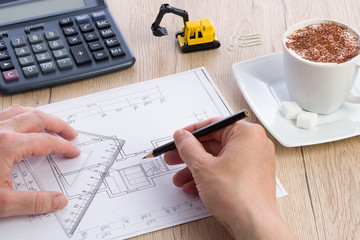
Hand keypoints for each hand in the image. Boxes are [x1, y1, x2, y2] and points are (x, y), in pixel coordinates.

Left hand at [0, 105, 79, 216]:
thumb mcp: (1, 203)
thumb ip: (34, 202)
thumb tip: (57, 201)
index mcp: (8, 145)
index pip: (47, 141)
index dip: (64, 146)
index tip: (72, 151)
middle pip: (38, 118)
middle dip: (59, 124)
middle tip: (71, 132)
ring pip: (21, 110)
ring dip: (40, 115)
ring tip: (50, 122)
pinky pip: (5, 112)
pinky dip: (20, 113)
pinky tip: (20, 121)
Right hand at [164, 118, 295, 238]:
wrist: (254, 224)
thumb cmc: (238, 196)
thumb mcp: (203, 167)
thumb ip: (188, 147)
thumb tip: (182, 136)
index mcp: (247, 133)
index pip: (213, 125)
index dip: (191, 133)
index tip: (179, 138)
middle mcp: (254, 144)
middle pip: (215, 143)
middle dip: (191, 154)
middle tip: (174, 157)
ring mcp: (254, 161)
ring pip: (219, 159)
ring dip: (197, 168)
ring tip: (180, 178)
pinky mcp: (252, 176)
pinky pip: (227, 170)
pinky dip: (210, 176)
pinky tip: (193, 187)